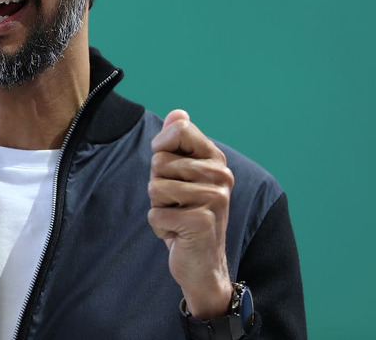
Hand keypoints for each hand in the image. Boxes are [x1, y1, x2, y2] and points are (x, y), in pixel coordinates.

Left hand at [147, 109, 234, 318]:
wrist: (203, 262)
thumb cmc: (186, 213)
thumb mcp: (180, 175)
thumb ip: (177, 143)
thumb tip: (178, 112)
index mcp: (216, 159)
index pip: (179, 129)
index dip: (161, 147)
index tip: (170, 169)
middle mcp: (220, 176)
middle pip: (159, 162)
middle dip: (157, 185)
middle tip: (177, 203)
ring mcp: (214, 199)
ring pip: (155, 188)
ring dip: (158, 207)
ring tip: (178, 217)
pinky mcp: (201, 222)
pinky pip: (156, 215)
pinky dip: (160, 227)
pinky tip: (178, 234)